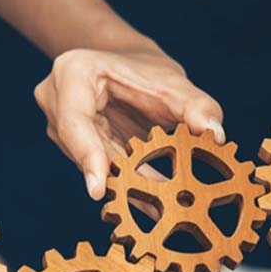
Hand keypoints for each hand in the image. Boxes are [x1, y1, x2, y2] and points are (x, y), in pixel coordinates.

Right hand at [34, 47, 225, 199]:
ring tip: (159, 208)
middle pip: (82, 150)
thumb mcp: (173, 81)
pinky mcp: (70, 145)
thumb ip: (196, 105)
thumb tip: (214, 134)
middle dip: (118, 179)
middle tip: (153, 208)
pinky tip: (150, 201)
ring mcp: (60, 125)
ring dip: (124, 184)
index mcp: (73, 73)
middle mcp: (56, 99)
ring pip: (90, 165)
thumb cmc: (145, 68)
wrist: (127, 63)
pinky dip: (124, 182)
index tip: (99, 189)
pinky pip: (98, 168)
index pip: (76, 121)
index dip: (87, 155)